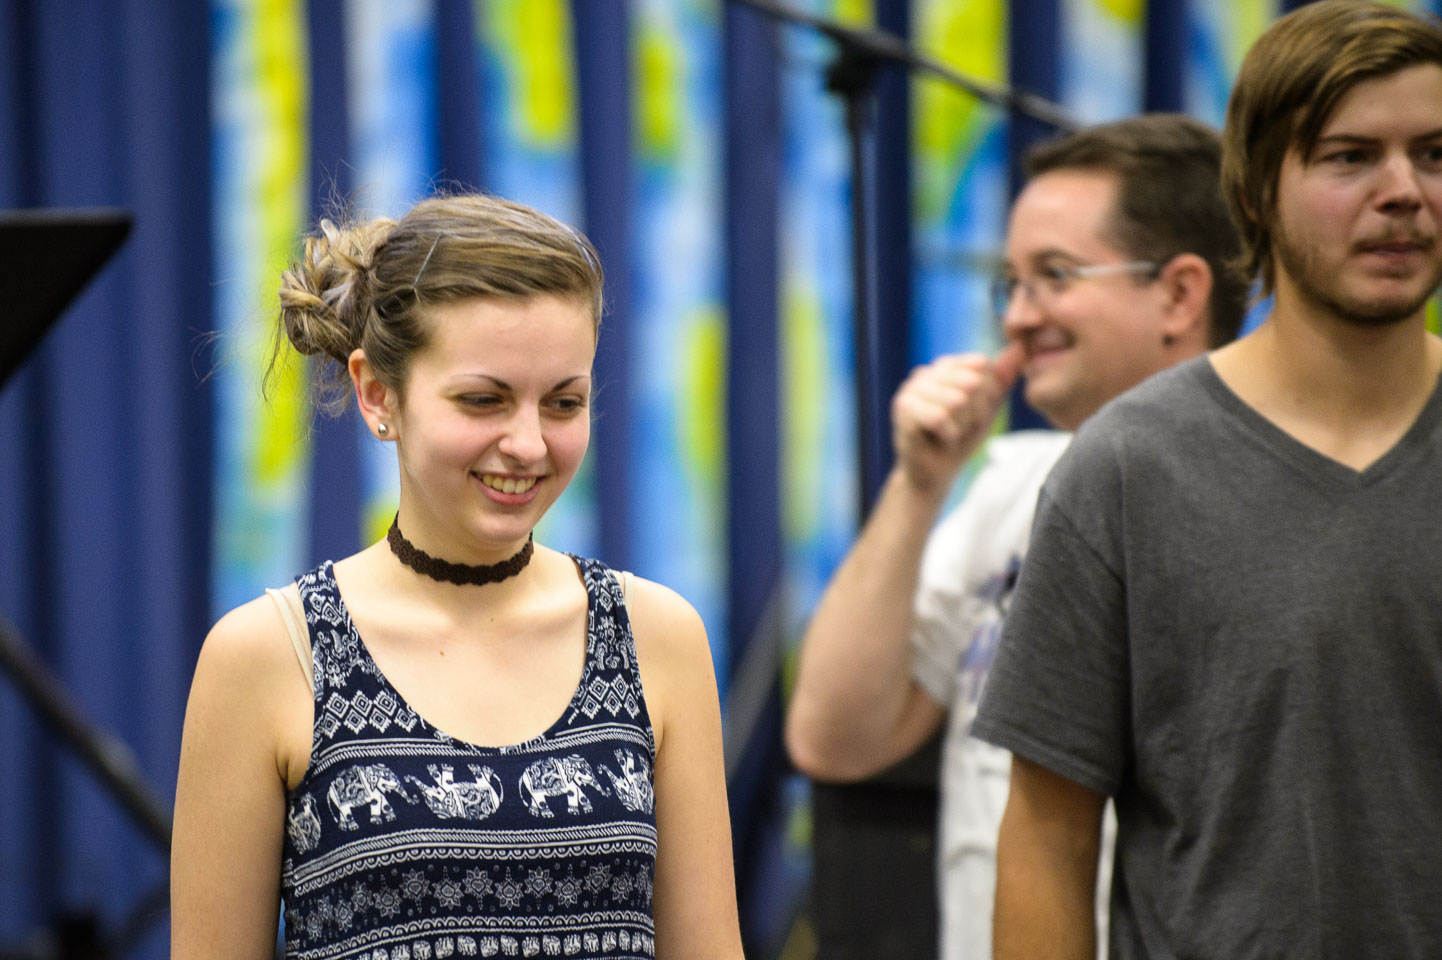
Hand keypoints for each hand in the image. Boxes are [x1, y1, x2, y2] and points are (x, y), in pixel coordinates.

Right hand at [891, 343, 1023, 492]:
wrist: (936, 474)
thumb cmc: (960, 439)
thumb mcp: (987, 408)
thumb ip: (1001, 378)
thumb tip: (1019, 347)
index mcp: (944, 367)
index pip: (982, 366)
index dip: (988, 396)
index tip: (975, 415)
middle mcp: (925, 372)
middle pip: (972, 382)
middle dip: (975, 412)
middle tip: (962, 428)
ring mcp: (911, 389)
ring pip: (957, 400)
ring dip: (962, 425)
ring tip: (952, 434)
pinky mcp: (902, 410)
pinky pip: (939, 416)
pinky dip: (949, 433)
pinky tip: (943, 440)